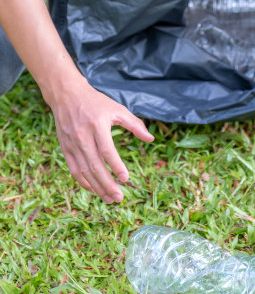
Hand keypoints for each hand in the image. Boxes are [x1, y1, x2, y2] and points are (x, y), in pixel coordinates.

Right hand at [49, 77, 153, 202]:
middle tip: (119, 197)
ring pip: (84, 171)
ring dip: (97, 187)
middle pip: (95, 165)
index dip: (116, 166)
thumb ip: (135, 124)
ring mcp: (72, 143)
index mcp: (97, 125)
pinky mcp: (65, 148)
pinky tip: (95, 190)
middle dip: (107, 184)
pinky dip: (84, 182)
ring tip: (109, 199)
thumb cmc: (96, 102)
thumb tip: (151, 139)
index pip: (106, 150)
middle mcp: (82, 136)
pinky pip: (74, 170)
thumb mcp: (117, 109)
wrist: (67, 95)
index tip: (126, 179)